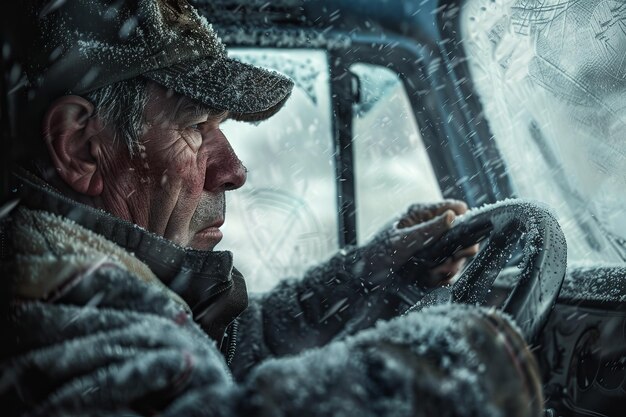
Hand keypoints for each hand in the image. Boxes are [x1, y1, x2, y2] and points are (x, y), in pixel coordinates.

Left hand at [355, 199, 478, 287]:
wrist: (363, 275)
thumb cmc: (378, 252)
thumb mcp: (403, 240)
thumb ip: (429, 229)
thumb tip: (452, 215)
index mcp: (419, 214)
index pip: (451, 208)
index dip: (464, 218)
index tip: (469, 233)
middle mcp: (426, 227)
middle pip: (457, 234)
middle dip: (459, 249)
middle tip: (454, 260)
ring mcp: (428, 245)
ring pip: (453, 253)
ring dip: (450, 265)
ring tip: (440, 272)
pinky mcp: (427, 262)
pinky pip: (443, 267)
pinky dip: (442, 275)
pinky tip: (435, 279)